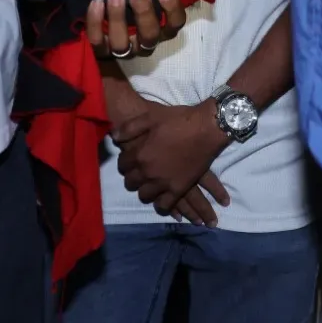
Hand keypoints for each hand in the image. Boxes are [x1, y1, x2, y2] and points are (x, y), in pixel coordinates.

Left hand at [84, 0, 188, 58]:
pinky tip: (96, 3)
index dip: (172, 8)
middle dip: (144, 13)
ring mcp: (122, 48)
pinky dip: (96, 24)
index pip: (176, 24)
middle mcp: (145, 41)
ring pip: (123, 45)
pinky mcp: (100, 48)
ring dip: (118, 18)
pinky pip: (98, 43)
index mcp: (163, 24)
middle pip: (150, 37)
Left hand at [113, 101, 230, 224]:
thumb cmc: (179, 120)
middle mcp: (148, 172)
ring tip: (146, 187)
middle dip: (130, 179)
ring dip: (143, 192)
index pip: (122, 165)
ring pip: (145, 196)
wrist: (207, 128)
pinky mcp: (179, 189)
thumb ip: (130, 128)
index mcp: (140, 154)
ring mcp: (164, 183)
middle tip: (134, 174)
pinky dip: (161, 205)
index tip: (127, 161)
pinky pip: (165, 205)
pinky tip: (160, 202)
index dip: (123, 162)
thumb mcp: (151, 117)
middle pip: (131, 183)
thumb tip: (114, 136)